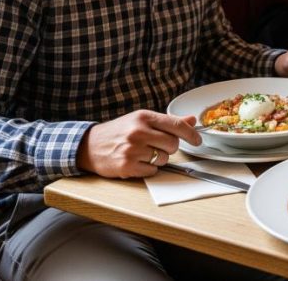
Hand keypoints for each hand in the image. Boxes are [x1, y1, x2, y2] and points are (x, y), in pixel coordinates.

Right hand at [76, 110, 201, 177]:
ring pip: (164, 158)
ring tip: (143, 153)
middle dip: (170, 148)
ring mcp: (132, 149)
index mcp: (143, 117)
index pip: (176, 125)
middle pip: (173, 144)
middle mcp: (138, 131)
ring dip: (158, 159)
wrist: (90, 146)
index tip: (198, 140)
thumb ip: (167, 121)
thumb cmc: (119, 132)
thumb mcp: (140, 120)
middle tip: (157, 146)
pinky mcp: (127, 166)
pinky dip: (149, 169)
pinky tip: (137, 162)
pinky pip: (153, 171)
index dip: (191, 134)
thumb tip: (192, 120)